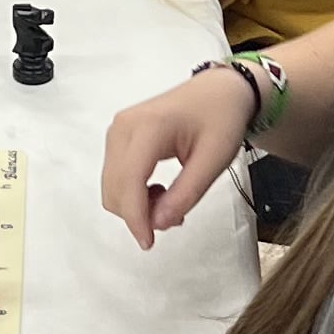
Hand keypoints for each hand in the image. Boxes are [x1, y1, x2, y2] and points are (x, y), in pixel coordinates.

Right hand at [100, 66, 259, 250]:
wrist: (219, 91)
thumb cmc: (221, 118)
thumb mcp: (214, 160)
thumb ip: (186, 193)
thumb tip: (158, 223)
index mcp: (149, 127)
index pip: (129, 180)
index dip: (135, 217)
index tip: (148, 242)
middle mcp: (124, 127)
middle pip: (114, 188)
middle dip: (139, 213)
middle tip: (177, 214)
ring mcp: (118, 131)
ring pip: (112, 186)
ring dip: (136, 205)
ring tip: (171, 199)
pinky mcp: (118, 138)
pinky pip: (116, 177)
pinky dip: (134, 194)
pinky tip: (159, 190)